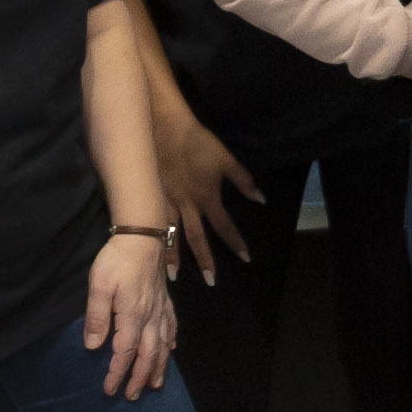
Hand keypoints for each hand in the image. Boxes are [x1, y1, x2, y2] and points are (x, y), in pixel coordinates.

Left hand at [81, 231, 178, 398]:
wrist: (143, 235)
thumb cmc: (117, 259)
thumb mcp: (99, 285)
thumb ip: (97, 317)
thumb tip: (93, 347)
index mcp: (132, 315)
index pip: (125, 351)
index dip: (117, 373)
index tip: (109, 389)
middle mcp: (150, 316)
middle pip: (147, 353)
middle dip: (140, 377)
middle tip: (133, 396)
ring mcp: (160, 308)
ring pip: (162, 344)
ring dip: (158, 366)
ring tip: (155, 384)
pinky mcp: (164, 299)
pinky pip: (171, 326)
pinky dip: (171, 341)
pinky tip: (171, 349)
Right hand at [147, 100, 254, 272]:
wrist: (163, 128)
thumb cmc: (197, 143)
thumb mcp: (226, 159)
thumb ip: (243, 181)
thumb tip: (261, 199)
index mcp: (207, 197)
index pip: (225, 226)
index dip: (236, 243)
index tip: (246, 259)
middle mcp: (187, 206)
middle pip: (197, 239)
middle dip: (205, 261)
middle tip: (212, 282)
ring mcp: (165, 203)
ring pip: (170, 236)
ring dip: (172, 258)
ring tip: (172, 278)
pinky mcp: (150, 198)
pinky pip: (152, 225)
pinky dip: (153, 241)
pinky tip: (150, 252)